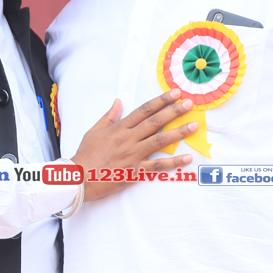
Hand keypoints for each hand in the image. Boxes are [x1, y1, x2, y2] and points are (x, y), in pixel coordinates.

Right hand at [71, 89, 195, 201]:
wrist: (78, 178)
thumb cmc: (85, 155)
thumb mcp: (94, 131)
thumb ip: (109, 116)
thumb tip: (119, 102)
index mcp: (119, 128)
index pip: (143, 110)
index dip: (160, 101)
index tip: (174, 93)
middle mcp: (128, 139)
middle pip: (155, 122)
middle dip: (173, 111)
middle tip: (189, 104)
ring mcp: (133, 155)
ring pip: (159, 141)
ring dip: (178, 132)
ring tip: (193, 126)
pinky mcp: (135, 171)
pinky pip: (157, 166)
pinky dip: (173, 162)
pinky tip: (186, 158)